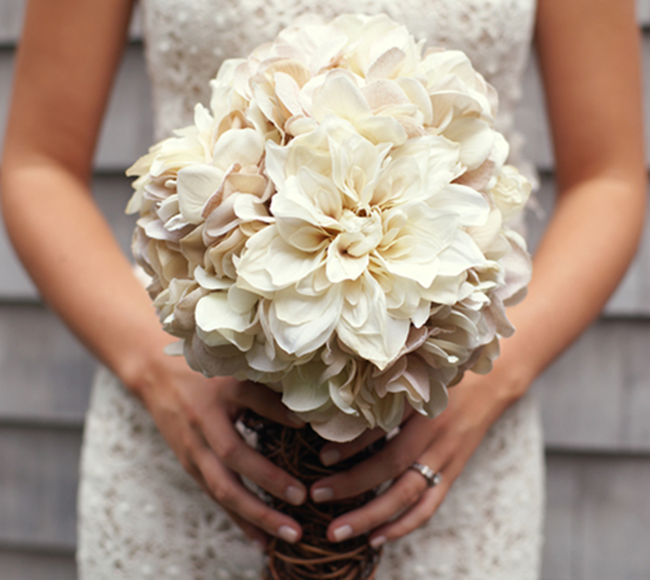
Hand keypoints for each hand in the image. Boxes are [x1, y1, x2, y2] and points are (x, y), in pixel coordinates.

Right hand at [132, 353, 307, 546]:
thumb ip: (267, 389)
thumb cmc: (206, 372)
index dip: (276, 412)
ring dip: (257, 514)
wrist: (157, 376)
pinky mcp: (191, 466)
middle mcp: (203, 424)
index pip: (250, 399)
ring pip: (223, 488)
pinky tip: (263, 540)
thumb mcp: (234, 371)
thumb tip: (307, 411)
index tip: (306, 427)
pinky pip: (217, 498)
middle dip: (268, 482)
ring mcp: (193, 449)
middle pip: (233, 458)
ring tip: (290, 533)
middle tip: (302, 498)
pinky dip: (240, 520)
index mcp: (218, 392)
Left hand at [309, 372, 518, 546]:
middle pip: (392, 464)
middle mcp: (434, 431)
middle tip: (317, 494)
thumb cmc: (442, 376)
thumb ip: (384, 388)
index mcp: (421, 402)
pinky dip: (402, 525)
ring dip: (371, 515)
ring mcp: (445, 456)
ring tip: (337, 529)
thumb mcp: (415, 374)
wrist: (491, 384)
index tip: (321, 455)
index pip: (382, 425)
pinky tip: (375, 538)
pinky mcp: (452, 472)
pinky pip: (429, 506)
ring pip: (407, 493)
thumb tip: (337, 406)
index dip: (352, 442)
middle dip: (352, 483)